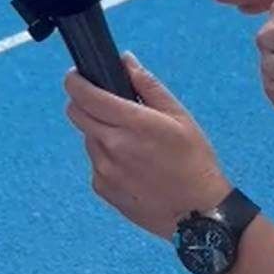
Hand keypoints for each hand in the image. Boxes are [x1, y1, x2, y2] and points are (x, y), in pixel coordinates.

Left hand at [65, 54, 231, 237]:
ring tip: (132, 143)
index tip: (77, 76)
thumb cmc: (194, 162)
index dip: (75, 81)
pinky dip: (107, 158)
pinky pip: (96, 163)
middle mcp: (112, 146)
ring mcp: (104, 169)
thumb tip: (125, 60)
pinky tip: (133, 166)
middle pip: (75, 114)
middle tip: (105, 105)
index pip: (84, 95)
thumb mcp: (179, 117)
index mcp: (132, 123)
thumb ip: (148, 85)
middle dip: (84, 103)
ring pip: (88, 138)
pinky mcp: (103, 188)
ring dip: (100, 133)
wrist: (198, 213)